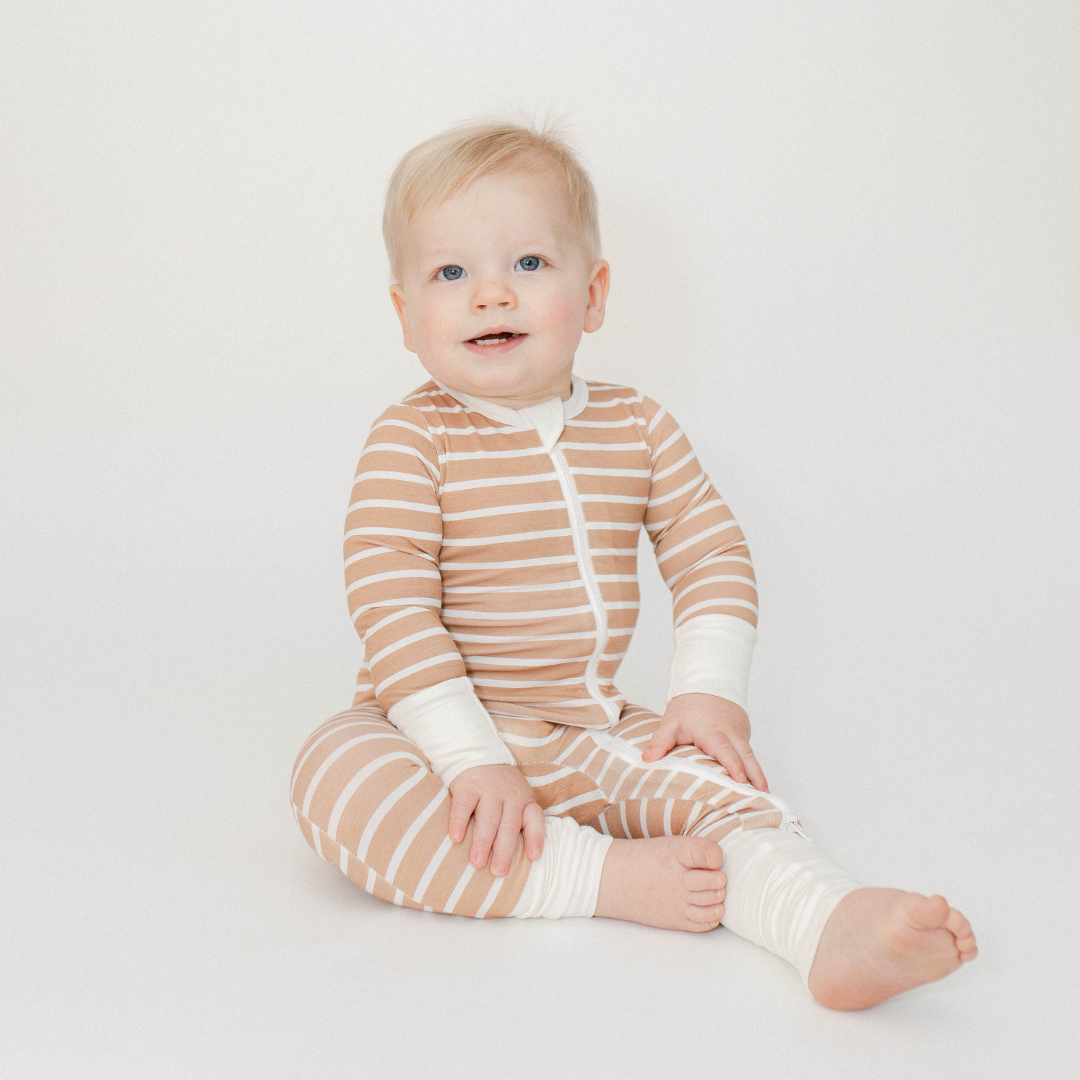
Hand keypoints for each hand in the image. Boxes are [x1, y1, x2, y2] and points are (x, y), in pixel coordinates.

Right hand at [447, 764, 544, 875]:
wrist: (477, 755)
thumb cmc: (499, 789)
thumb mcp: (516, 799)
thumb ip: (519, 822)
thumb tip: (523, 861)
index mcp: (524, 800)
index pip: (535, 818)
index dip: (536, 837)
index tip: (533, 857)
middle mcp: (509, 795)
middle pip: (509, 825)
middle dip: (504, 850)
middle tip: (498, 871)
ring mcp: (488, 789)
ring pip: (488, 818)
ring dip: (483, 841)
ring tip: (477, 863)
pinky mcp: (467, 785)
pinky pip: (464, 805)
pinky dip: (460, 822)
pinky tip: (456, 838)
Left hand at [641, 693, 768, 791]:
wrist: (707, 684)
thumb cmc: (687, 707)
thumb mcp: (671, 721)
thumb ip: (661, 741)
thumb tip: (647, 759)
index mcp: (711, 731)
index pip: (723, 749)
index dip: (733, 764)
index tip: (741, 779)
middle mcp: (729, 733)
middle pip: (745, 755)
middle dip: (755, 775)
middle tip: (763, 795)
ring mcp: (739, 733)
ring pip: (751, 755)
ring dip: (759, 775)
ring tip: (765, 795)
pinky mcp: (743, 735)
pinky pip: (749, 753)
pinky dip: (755, 768)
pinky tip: (757, 787)